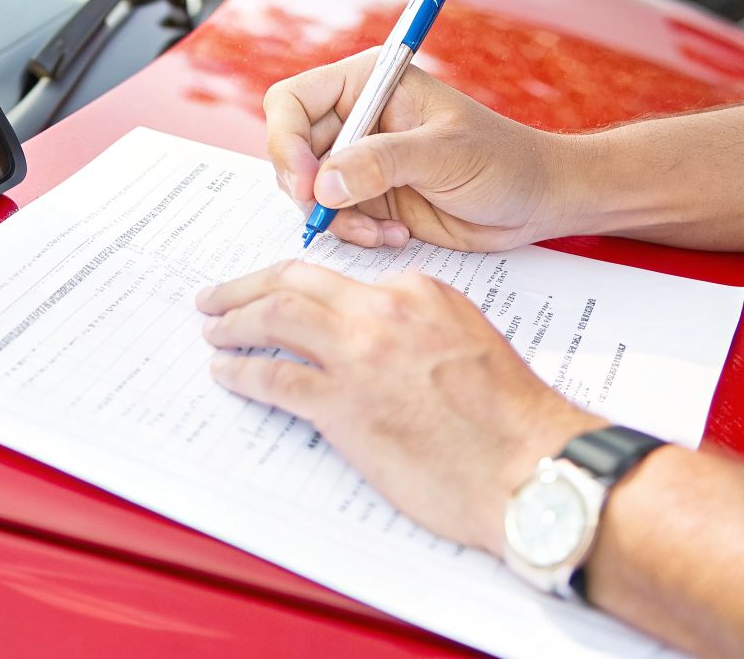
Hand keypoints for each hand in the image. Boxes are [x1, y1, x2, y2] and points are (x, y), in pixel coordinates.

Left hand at [196, 260, 600, 554]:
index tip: (274, 294)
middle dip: (244, 287)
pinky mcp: (343, 407)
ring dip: (232, 323)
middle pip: (292, 282)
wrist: (530, 466)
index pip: (336, 277)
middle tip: (215, 297)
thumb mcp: (467, 340)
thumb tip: (375, 342)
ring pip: (273, 320)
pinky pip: (274, 379)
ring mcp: (360, 356)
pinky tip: (227, 375)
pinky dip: (241, 373)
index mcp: (417, 290)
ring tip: (212, 331)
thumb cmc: (511, 417)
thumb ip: (417, 328)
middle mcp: (382, 312)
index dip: (294, 284)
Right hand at [264, 50, 567, 251]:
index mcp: (370, 83)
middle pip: (292, 151)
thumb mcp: (444, 155)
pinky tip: (398, 236)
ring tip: (381, 231)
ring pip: (309, 193)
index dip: (287, 141)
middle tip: (333, 217)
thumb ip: (381, 164)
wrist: (537, 201)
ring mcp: (360, 162)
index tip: (307, 183)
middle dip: (309, 191)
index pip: (293, 101)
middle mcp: (357, 119)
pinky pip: (336, 220)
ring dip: (337, 219)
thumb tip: (322, 184)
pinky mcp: (370, 199)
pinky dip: (356, 235)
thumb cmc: (504, 161)